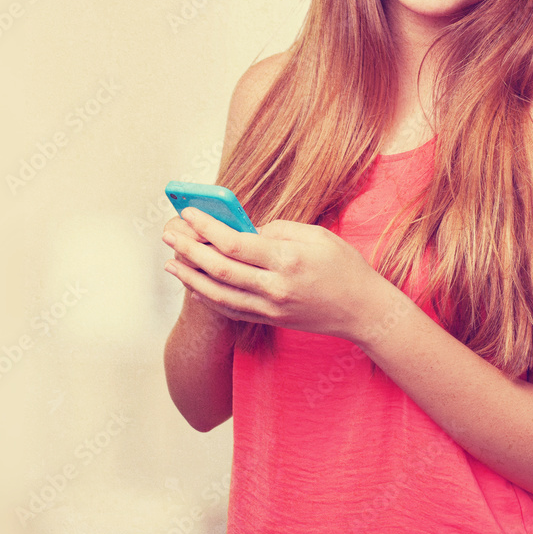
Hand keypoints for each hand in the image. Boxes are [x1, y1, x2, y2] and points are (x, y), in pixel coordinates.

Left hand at [162, 207, 384, 341]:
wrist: (363, 310)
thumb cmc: (344, 266)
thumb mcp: (317, 235)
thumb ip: (278, 229)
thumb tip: (246, 229)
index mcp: (288, 259)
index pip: (235, 243)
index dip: (207, 227)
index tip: (189, 213)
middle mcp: (276, 287)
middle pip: (219, 269)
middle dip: (189, 250)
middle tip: (170, 234)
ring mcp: (271, 308)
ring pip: (218, 293)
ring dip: (190, 276)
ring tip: (170, 262)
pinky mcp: (271, 320)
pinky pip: (230, 309)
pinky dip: (208, 296)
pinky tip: (194, 284)